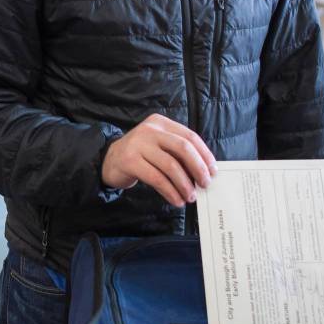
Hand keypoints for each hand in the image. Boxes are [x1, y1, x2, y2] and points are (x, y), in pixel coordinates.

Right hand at [101, 114, 216, 206]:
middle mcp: (150, 130)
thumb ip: (178, 153)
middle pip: (182, 148)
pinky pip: (156, 178)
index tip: (213, 171)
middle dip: (198, 168)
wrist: (110, 160)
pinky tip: (176, 200)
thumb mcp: (159, 147)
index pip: (189, 136)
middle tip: (205, 184)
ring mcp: (138, 144)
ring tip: (190, 197)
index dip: (204, 154)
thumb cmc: (142, 155)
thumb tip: (204, 172)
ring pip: (170, 165)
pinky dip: (170, 191)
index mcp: (161, 123)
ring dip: (184, 184)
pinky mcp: (130, 161)